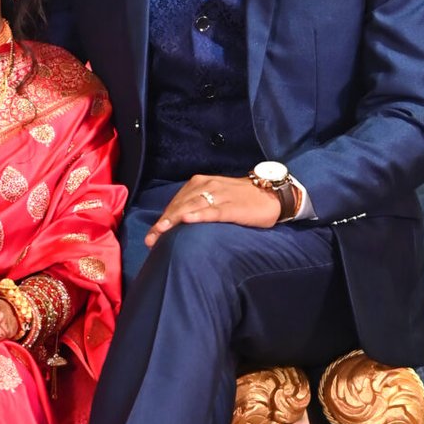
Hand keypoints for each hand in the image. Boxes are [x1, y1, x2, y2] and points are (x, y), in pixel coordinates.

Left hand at [144, 175, 281, 247]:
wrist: (272, 194)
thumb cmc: (241, 198)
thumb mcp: (216, 196)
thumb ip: (198, 205)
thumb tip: (177, 223)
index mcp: (200, 183)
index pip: (176, 202)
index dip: (163, 218)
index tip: (151, 236)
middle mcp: (207, 186)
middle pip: (180, 205)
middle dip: (164, 223)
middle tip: (151, 239)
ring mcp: (220, 195)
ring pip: (191, 207)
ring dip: (174, 221)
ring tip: (161, 233)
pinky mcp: (233, 207)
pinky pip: (213, 211)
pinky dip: (199, 215)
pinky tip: (187, 221)